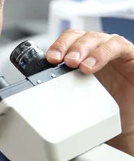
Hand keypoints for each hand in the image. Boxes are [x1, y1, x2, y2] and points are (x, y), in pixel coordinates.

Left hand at [46, 30, 133, 152]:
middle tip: (62, 61)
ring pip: (99, 38)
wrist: (128, 124)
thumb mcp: (78, 98)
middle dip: (69, 46)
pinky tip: (93, 65)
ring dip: (85, 49)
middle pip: (81, 36)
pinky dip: (104, 53)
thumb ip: (62, 90)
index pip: (69, 41)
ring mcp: (116, 53)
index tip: (50, 59)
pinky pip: (119, 46)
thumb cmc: (105, 110)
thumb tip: (36, 94)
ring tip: (77, 65)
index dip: (59, 45)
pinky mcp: (132, 57)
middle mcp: (99, 50)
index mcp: (85, 56)